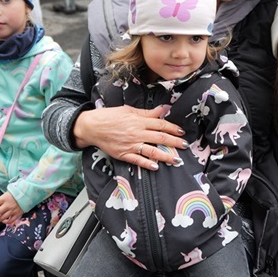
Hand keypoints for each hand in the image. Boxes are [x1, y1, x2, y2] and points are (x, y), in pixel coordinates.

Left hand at [0, 191, 23, 223]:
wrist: (27, 194)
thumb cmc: (15, 193)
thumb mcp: (6, 194)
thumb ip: (0, 200)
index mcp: (4, 199)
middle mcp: (8, 205)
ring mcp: (12, 210)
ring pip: (2, 217)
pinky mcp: (17, 214)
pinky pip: (10, 220)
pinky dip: (5, 222)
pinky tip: (2, 221)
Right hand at [73, 105, 187, 170]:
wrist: (92, 126)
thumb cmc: (110, 116)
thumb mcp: (129, 110)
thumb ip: (146, 112)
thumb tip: (162, 109)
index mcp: (139, 121)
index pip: (161, 124)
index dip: (173, 128)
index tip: (181, 132)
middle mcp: (136, 133)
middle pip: (160, 138)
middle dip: (175, 142)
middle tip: (185, 145)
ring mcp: (130, 144)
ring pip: (152, 151)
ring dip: (166, 156)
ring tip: (176, 160)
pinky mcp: (123, 154)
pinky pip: (137, 160)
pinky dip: (147, 164)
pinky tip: (156, 167)